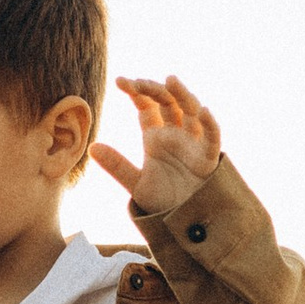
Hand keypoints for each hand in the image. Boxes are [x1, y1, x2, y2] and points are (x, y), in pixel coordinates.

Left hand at [92, 73, 221, 217]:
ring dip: (183, 95)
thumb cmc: (163, 201)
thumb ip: (117, 166)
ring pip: (191, 112)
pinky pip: (212, 138)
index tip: (120, 81)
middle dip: (154, 89)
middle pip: (167, 102)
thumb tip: (92, 147)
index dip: (136, 92)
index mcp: (156, 137)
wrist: (184, 223)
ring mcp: (193, 144)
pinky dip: (210, 124)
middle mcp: (175, 135)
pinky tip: (203, 110)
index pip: (146, 106)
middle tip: (138, 82)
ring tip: (171, 80)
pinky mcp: (208, 159)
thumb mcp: (136, 184)